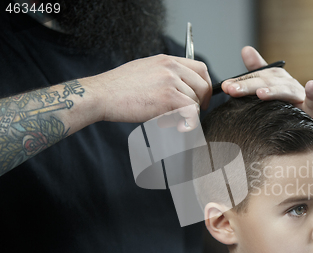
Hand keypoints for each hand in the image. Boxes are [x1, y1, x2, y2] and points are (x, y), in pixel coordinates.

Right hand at [85, 54, 211, 123]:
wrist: (102, 95)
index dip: (205, 85)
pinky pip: (191, 111)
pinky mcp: (168, 98)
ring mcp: (170, 81)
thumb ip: (164, 75)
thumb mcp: (145, 70)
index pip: (200, 68)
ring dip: (188, 115)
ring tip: (171, 121)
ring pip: (195, 101)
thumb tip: (180, 89)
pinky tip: (180, 127)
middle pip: (203, 84)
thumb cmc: (118, 88)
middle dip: (202, 102)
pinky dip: (190, 123)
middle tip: (194, 114)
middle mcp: (170, 67)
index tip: (202, 98)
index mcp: (166, 60)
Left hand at [221, 46, 312, 134]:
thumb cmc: (287, 101)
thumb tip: (245, 49)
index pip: (255, 78)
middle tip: (232, 90)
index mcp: (275, 78)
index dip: (240, 81)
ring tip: (260, 93)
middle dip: (249, 87)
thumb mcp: (271, 84)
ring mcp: (299, 95)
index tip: (225, 86)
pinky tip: (311, 85)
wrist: (310, 118)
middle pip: (266, 83)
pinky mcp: (312, 108)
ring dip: (274, 91)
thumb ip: (257, 70)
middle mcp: (286, 83)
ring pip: (285, 91)